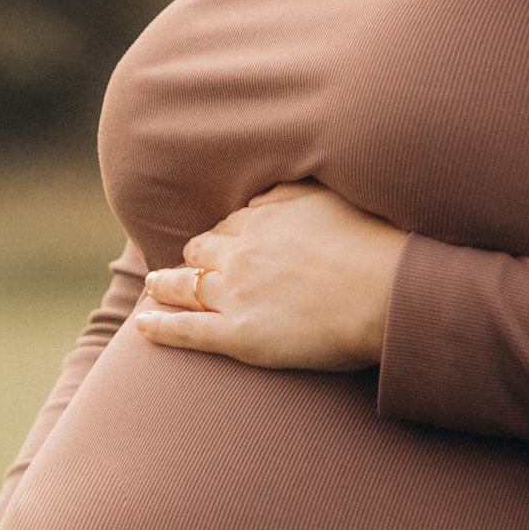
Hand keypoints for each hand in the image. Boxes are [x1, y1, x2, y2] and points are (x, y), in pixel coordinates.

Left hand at [132, 179, 409, 372]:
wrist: (386, 293)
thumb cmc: (371, 246)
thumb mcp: (327, 198)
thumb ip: (290, 193)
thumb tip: (260, 198)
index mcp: (262, 220)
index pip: (230, 226)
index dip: (225, 237)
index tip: (223, 245)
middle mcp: (240, 254)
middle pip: (202, 252)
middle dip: (194, 258)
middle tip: (187, 265)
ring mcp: (234, 295)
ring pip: (185, 287)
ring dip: (166, 284)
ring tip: (155, 286)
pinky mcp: (238, 335)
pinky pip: (186, 330)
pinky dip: (160, 327)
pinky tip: (142, 325)